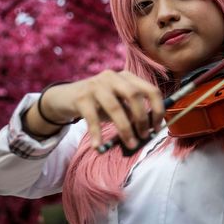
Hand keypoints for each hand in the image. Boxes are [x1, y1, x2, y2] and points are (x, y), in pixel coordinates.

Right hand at [28, 70, 163, 149]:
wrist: (66, 98)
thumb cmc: (99, 104)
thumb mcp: (118, 105)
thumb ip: (132, 114)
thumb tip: (147, 131)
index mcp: (127, 77)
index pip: (151, 90)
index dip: (158, 109)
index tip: (157, 128)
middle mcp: (113, 77)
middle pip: (134, 95)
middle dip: (142, 118)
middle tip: (144, 136)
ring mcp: (96, 85)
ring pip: (115, 107)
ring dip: (125, 129)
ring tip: (130, 144)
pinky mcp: (81, 96)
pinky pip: (92, 118)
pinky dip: (97, 134)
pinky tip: (98, 146)